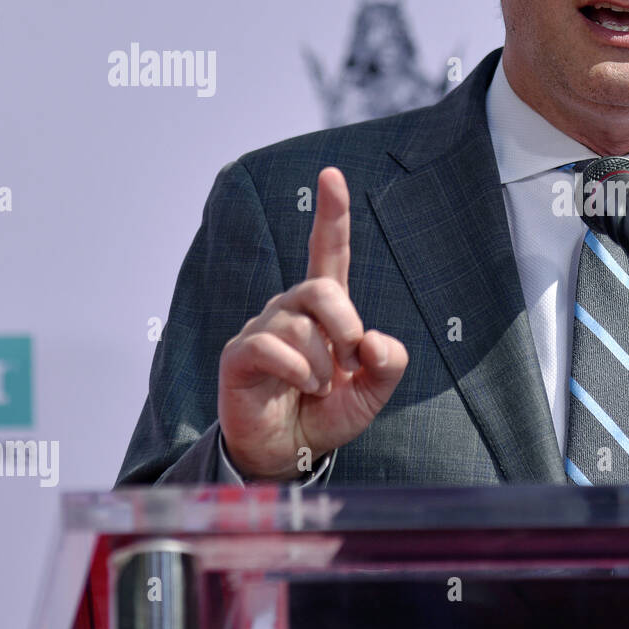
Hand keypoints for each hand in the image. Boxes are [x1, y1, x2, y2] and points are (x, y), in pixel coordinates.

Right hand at [218, 167, 407, 478]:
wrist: (291, 453)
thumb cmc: (329, 413)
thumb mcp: (374, 391)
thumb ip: (388, 363)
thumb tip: (372, 339)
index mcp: (326, 309)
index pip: (328, 251)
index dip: (331, 213)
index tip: (331, 175)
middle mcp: (291, 309)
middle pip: (321, 288)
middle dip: (345, 324)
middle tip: (349, 360)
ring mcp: (263, 329)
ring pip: (299, 325)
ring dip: (321, 365)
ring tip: (318, 388)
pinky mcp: (239, 355)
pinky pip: (269, 346)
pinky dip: (296, 370)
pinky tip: (302, 388)